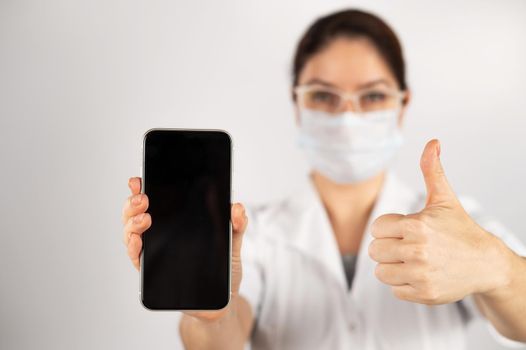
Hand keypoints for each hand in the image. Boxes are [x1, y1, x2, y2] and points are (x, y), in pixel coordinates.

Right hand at [122, 177, 248, 319]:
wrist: (223, 299)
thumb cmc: (224, 267)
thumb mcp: (233, 242)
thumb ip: (236, 224)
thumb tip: (237, 208)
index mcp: (176, 221)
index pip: (155, 200)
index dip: (141, 188)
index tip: (138, 179)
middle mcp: (160, 234)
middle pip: (136, 214)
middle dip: (133, 203)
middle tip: (143, 198)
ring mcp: (154, 252)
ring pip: (131, 233)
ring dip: (132, 223)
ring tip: (144, 217)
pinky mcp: (152, 272)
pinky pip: (137, 258)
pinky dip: (133, 247)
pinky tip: (137, 240)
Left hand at [368, 139, 510, 303]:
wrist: (486, 263)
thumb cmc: (460, 230)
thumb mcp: (445, 199)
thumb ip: (432, 170)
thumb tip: (433, 142)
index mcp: (416, 225)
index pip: (376, 228)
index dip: (388, 229)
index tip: (404, 230)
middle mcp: (417, 251)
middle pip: (375, 251)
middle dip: (387, 247)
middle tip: (407, 246)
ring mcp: (421, 274)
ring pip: (380, 272)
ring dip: (392, 267)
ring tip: (411, 260)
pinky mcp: (424, 294)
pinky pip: (394, 289)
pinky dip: (403, 284)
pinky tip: (420, 274)